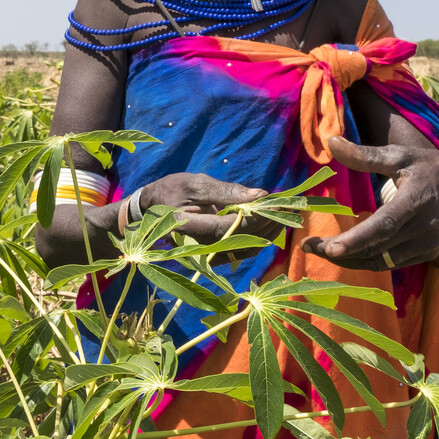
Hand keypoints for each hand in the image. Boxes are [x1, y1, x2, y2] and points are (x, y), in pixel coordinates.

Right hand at [141, 173, 270, 242]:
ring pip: (244, 249)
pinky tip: (268, 224)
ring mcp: (206, 254)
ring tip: (281, 214)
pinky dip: (257, 239)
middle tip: (287, 207)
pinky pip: (240, 251)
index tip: (277, 205)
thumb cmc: (171, 191)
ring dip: (267, 233)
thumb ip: (227, 191)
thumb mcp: (195, 184)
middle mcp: (199, 247)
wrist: (150, 210)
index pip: (232, 227)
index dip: (257, 218)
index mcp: (190, 228)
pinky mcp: (212, 255)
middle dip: (268, 224)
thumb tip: (260, 195)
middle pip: (242, 241)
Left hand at [301, 136, 438, 270]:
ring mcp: (426, 245)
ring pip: (381, 261)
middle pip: (377, 248)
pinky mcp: (425, 254)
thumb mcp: (400, 155)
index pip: (385, 225)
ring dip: (348, 260)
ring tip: (318, 249)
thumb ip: (365, 155)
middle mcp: (424, 229)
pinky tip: (344, 253)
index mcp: (416, 201)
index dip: (357, 240)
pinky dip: (365, 260)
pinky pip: (390, 263)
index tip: (330, 249)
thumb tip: (330, 142)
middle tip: (308, 246)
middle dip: (340, 252)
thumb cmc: (429, 168)